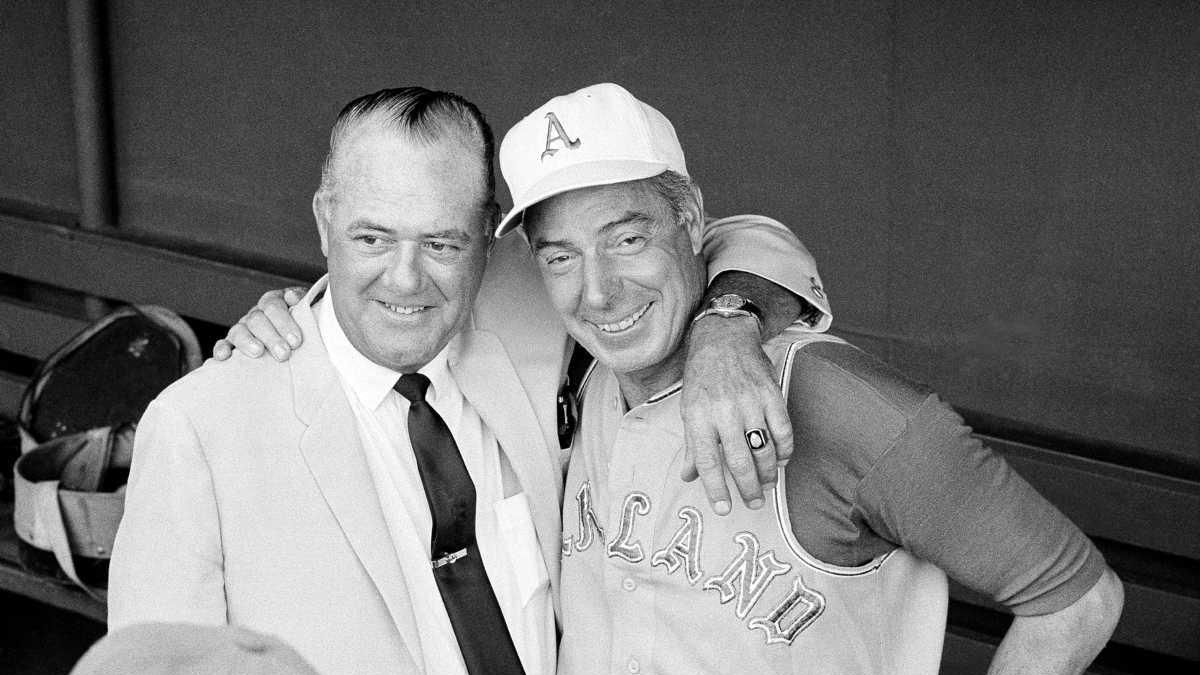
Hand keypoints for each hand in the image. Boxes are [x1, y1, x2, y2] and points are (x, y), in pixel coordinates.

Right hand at [212, 286, 308, 360]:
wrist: (296, 335)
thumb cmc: (302, 323)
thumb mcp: (306, 308)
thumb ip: (301, 300)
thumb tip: (292, 297)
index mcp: (273, 301)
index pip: (274, 307)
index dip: (284, 323)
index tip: (296, 341)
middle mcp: (256, 314)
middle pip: (257, 320)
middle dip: (271, 337)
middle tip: (284, 353)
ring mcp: (243, 328)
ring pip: (238, 331)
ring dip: (247, 341)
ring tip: (258, 352)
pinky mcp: (232, 343)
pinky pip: (223, 344)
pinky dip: (221, 349)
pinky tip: (223, 356)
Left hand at [681, 314, 793, 514]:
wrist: (724, 338)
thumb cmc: (702, 376)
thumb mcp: (688, 408)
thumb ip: (691, 445)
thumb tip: (689, 477)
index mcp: (698, 416)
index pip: (707, 462)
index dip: (716, 489)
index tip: (724, 508)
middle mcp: (724, 411)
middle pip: (739, 460)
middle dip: (748, 488)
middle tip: (753, 502)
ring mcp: (750, 402)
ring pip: (764, 449)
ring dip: (767, 473)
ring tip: (767, 485)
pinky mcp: (771, 394)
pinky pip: (783, 430)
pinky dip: (785, 449)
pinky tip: (781, 459)